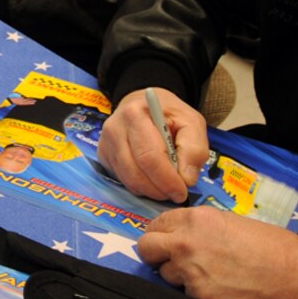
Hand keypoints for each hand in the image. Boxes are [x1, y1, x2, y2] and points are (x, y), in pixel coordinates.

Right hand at [98, 88, 209, 202]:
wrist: (145, 105)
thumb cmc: (169, 114)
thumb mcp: (192, 123)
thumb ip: (195, 149)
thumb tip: (186, 179)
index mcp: (135, 114)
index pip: (149, 156)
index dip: (166, 179)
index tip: (182, 191)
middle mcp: (114, 128)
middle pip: (135, 173)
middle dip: (159, 190)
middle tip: (177, 193)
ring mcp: (105, 143)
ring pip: (128, 180)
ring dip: (151, 191)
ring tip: (166, 185)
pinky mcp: (103, 155)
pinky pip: (122, 181)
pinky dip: (141, 187)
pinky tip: (152, 177)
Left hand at [138, 207, 297, 298]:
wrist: (294, 274)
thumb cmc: (268, 245)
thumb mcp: (227, 221)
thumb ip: (197, 227)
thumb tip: (177, 235)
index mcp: (194, 219)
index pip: (156, 224)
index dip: (160, 234)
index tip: (165, 241)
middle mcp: (186, 242)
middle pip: (147, 248)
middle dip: (155, 254)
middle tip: (170, 260)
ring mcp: (190, 271)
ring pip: (165, 274)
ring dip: (179, 276)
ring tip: (206, 276)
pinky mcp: (200, 297)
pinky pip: (185, 295)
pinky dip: (196, 294)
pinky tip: (218, 289)